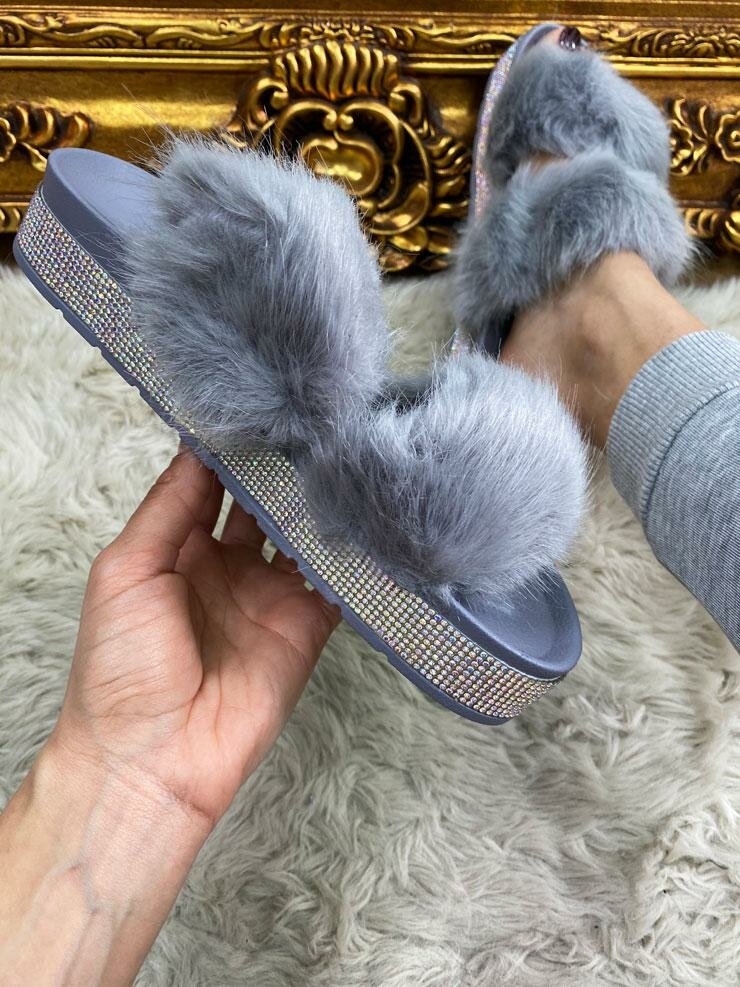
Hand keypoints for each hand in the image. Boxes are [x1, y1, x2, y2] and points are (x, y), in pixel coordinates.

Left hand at [0, 446, 338, 984]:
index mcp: (177, 548)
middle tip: (310, 426)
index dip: (232, 449)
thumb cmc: (119, 669)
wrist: (152, 759)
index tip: (258, 409)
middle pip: (263, 503)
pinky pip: (335, 581)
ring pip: (302, 535)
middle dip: (282, 469)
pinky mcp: (306, 626)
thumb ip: (169, 506)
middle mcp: (227, 566)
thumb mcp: (127, 570)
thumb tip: (199, 444)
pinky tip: (361, 517)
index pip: (211, 483)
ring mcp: (268, 596)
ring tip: (339, 459)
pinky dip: (350, 554)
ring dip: (317, 505)